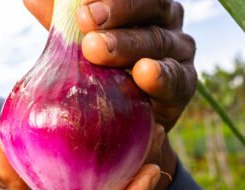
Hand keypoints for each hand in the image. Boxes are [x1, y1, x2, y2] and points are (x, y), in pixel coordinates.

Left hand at [25, 0, 196, 133]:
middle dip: (116, 10)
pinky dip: (161, 76)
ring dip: (127, 44)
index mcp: (143, 2)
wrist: (122, 122)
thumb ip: (60, 20)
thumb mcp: (77, 42)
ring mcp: (179, 51)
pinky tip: (144, 73)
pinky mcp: (184, 84)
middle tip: (85, 19)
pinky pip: (176, 78)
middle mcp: (166, 19)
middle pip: (149, 6)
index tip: (81, 3)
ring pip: (157, 41)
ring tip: (96, 49)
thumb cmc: (99, 70)